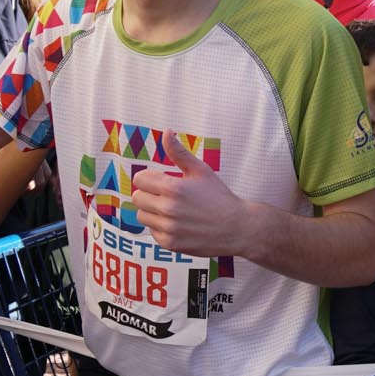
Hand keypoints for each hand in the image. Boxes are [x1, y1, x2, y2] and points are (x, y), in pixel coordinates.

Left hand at [130, 134, 253, 256]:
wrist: (237, 228)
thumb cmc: (219, 196)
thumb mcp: (201, 171)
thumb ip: (179, 152)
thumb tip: (166, 132)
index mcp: (173, 188)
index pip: (139, 179)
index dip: (149, 178)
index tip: (161, 181)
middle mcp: (168, 209)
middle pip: (137, 197)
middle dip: (149, 194)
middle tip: (166, 195)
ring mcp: (168, 228)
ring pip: (141, 215)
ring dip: (152, 211)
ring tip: (172, 210)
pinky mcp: (170, 244)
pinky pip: (152, 231)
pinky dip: (160, 227)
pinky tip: (177, 223)